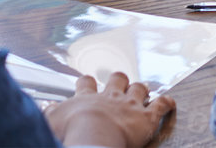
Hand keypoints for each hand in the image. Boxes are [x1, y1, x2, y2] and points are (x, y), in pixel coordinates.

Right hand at [46, 71, 175, 147]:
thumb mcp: (51, 121)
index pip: (87, 84)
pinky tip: (170, 101)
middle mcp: (110, 97)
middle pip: (116, 79)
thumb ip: (49, 112)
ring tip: (143, 89)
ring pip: (139, 89)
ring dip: (141, 89)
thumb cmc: (71, 131)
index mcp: (87, 98)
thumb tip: (45, 106)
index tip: (87, 82)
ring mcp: (130, 105)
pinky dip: (167, 103)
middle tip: (119, 80)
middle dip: (118, 79)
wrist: (92, 136)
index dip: (88, 83)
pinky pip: (161, 105)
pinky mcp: (146, 117)